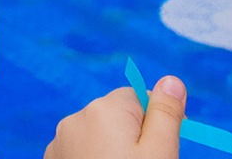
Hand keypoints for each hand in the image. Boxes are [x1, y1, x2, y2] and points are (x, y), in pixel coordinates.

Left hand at [47, 77, 183, 156]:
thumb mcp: (159, 153)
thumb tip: (171, 80)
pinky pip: (82, 151)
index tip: (162, 149)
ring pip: (99, 136)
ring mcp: (60, 142)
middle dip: (133, 138)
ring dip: (112, 150)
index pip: (139, 98)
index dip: (156, 123)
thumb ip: (166, 114)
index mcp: (104, 109)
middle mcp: (76, 119)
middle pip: (117, 117)